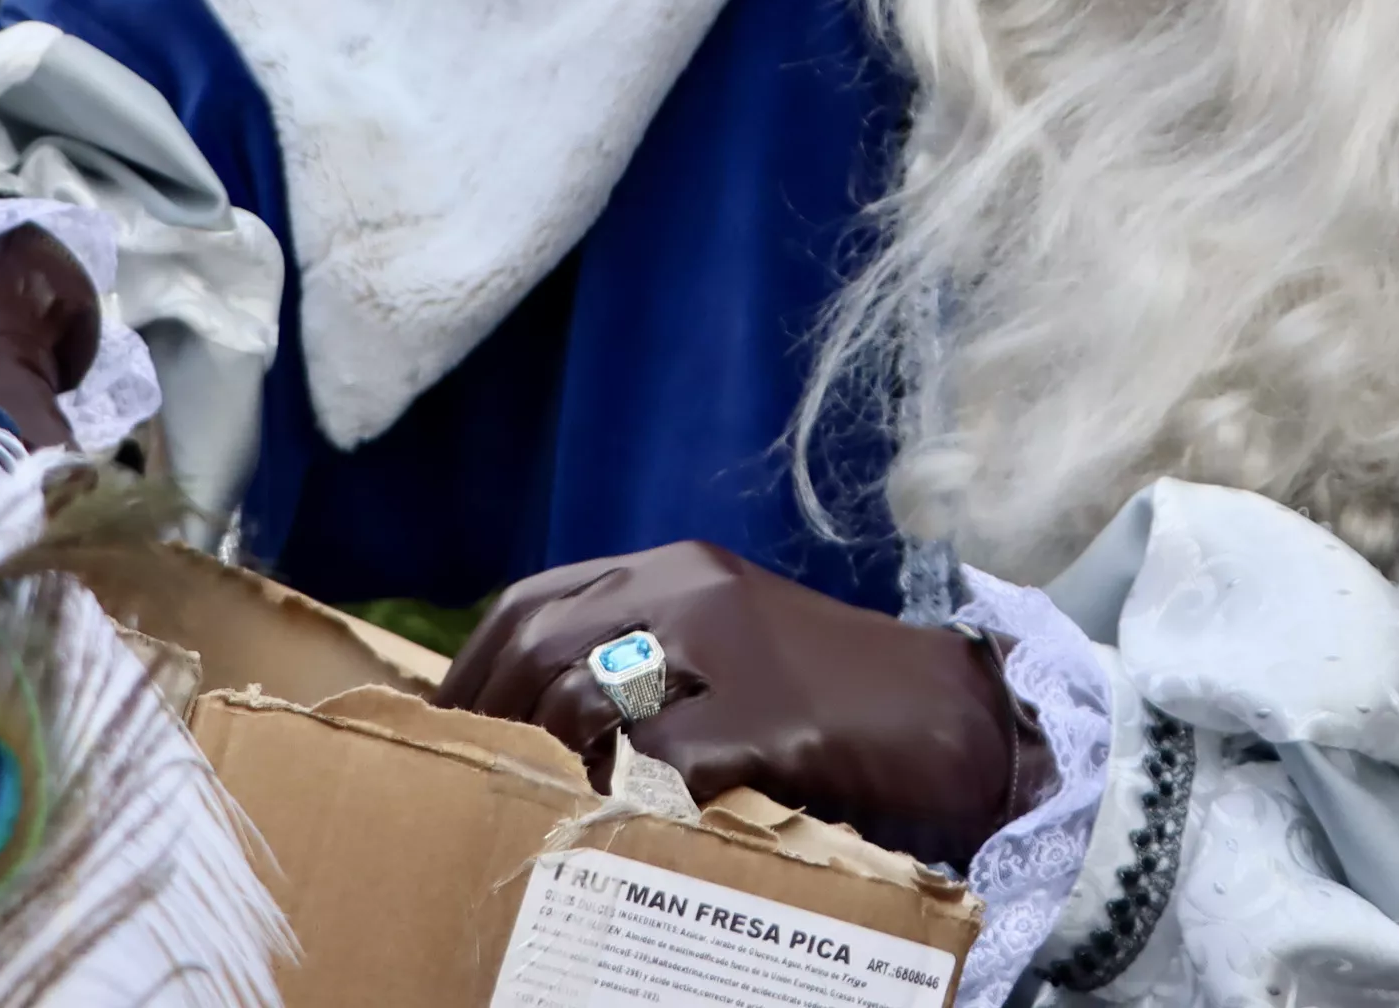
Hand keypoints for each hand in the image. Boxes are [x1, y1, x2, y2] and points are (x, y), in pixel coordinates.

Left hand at [438, 541, 1048, 868]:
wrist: (959, 716)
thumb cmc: (837, 693)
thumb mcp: (730, 645)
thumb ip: (644, 655)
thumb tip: (534, 715)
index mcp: (677, 568)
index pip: (530, 600)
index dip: (469, 670)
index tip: (438, 733)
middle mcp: (693, 591)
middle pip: (540, 646)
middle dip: (490, 721)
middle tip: (470, 789)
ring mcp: (731, 651)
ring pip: (584, 697)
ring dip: (548, 761)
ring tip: (538, 812)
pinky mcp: (769, 719)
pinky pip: (660, 763)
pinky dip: (623, 799)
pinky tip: (617, 829)